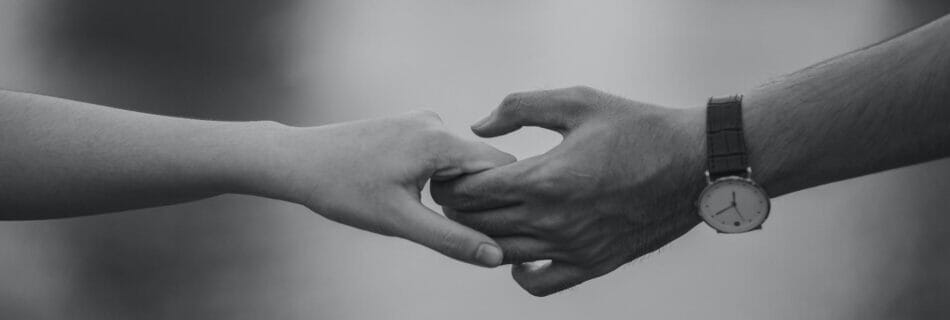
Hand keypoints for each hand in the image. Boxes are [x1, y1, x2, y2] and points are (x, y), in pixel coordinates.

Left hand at [251, 111, 515, 267]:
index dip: (505, 198)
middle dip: (478, 197)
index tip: (495, 227)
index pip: (502, 166)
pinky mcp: (409, 126)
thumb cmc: (343, 190)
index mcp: (439, 140)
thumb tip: (495, 256)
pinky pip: (441, 154)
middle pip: (483, 164)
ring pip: (461, 161)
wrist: (298, 160)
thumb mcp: (400, 221)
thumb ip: (452, 239)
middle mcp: (435, 122)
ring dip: (455, 189)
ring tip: (420, 209)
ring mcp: (421, 121)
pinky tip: (408, 194)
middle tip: (453, 227)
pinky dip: (438, 177)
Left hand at [431, 86, 706, 294]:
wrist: (695, 164)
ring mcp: (572, 247)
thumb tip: (479, 127)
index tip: (449, 172)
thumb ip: (520, 108)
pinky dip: (519, 273)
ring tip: (481, 216)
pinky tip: (519, 251)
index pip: (471, 192)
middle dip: (457, 208)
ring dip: (481, 236)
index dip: (451, 182)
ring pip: (500, 254)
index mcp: (545, 179)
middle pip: (478, 224)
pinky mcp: (592, 264)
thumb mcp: (578, 102)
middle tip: (456, 192)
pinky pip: (539, 284)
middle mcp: (553, 220)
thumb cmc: (637, 127)